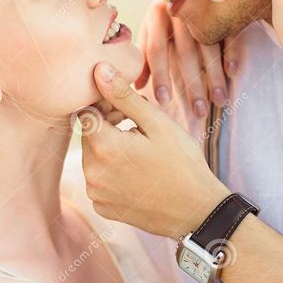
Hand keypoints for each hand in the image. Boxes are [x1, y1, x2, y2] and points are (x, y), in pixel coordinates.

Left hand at [80, 63, 227, 238]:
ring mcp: (96, 193)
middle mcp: (93, 173)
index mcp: (104, 147)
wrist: (197, 212)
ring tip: (141, 149)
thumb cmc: (182, 163)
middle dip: (108, 125)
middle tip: (139, 126)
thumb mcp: (158, 123)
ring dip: (110, 148)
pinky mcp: (103, 208)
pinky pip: (99, 180)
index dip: (105, 105)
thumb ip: (124, 96)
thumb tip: (98, 71)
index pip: (85, 112)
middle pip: (88, 136)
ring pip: (93, 158)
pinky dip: (112, 171)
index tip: (127, 109)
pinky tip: (138, 172)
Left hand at [134, 0, 240, 115]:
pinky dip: (232, 52)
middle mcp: (179, 10)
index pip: (156, 49)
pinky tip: (232, 73)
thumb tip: (138, 87)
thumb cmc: (168, 15)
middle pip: (185, 52)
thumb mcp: (152, 32)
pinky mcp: (226, 7)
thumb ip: (145, 57)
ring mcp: (204, 7)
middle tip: (198, 112)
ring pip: (210, 46)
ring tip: (219, 101)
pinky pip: (230, 31)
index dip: (159, 75)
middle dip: (193, 85)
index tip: (163, 101)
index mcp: (156, 16)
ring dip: (215, 76)